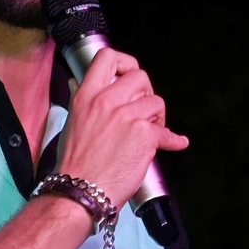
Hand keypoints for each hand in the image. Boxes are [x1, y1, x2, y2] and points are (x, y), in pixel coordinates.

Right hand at [55, 47, 188, 205]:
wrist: (81, 191)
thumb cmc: (75, 164)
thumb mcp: (73, 122)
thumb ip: (85, 102)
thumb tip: (84, 87)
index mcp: (86, 96)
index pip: (107, 57)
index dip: (124, 62)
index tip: (128, 74)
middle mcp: (106, 102)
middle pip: (140, 76)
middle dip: (146, 92)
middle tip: (143, 110)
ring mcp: (127, 117)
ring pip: (156, 102)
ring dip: (157, 117)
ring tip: (149, 132)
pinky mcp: (144, 135)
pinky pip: (167, 131)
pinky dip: (173, 139)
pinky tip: (176, 142)